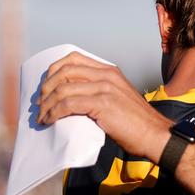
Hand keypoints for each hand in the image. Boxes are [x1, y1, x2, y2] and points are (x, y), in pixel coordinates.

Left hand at [37, 51, 171, 160]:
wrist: (155, 134)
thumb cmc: (137, 123)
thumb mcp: (119, 98)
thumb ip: (99, 92)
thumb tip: (72, 99)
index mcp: (110, 71)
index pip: (73, 59)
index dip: (53, 71)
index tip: (45, 87)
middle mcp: (106, 75)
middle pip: (63, 72)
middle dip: (46, 88)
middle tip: (40, 104)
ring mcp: (105, 88)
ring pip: (62, 89)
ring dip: (47, 104)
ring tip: (43, 117)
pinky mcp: (102, 104)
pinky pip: (68, 104)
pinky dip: (54, 113)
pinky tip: (51, 120)